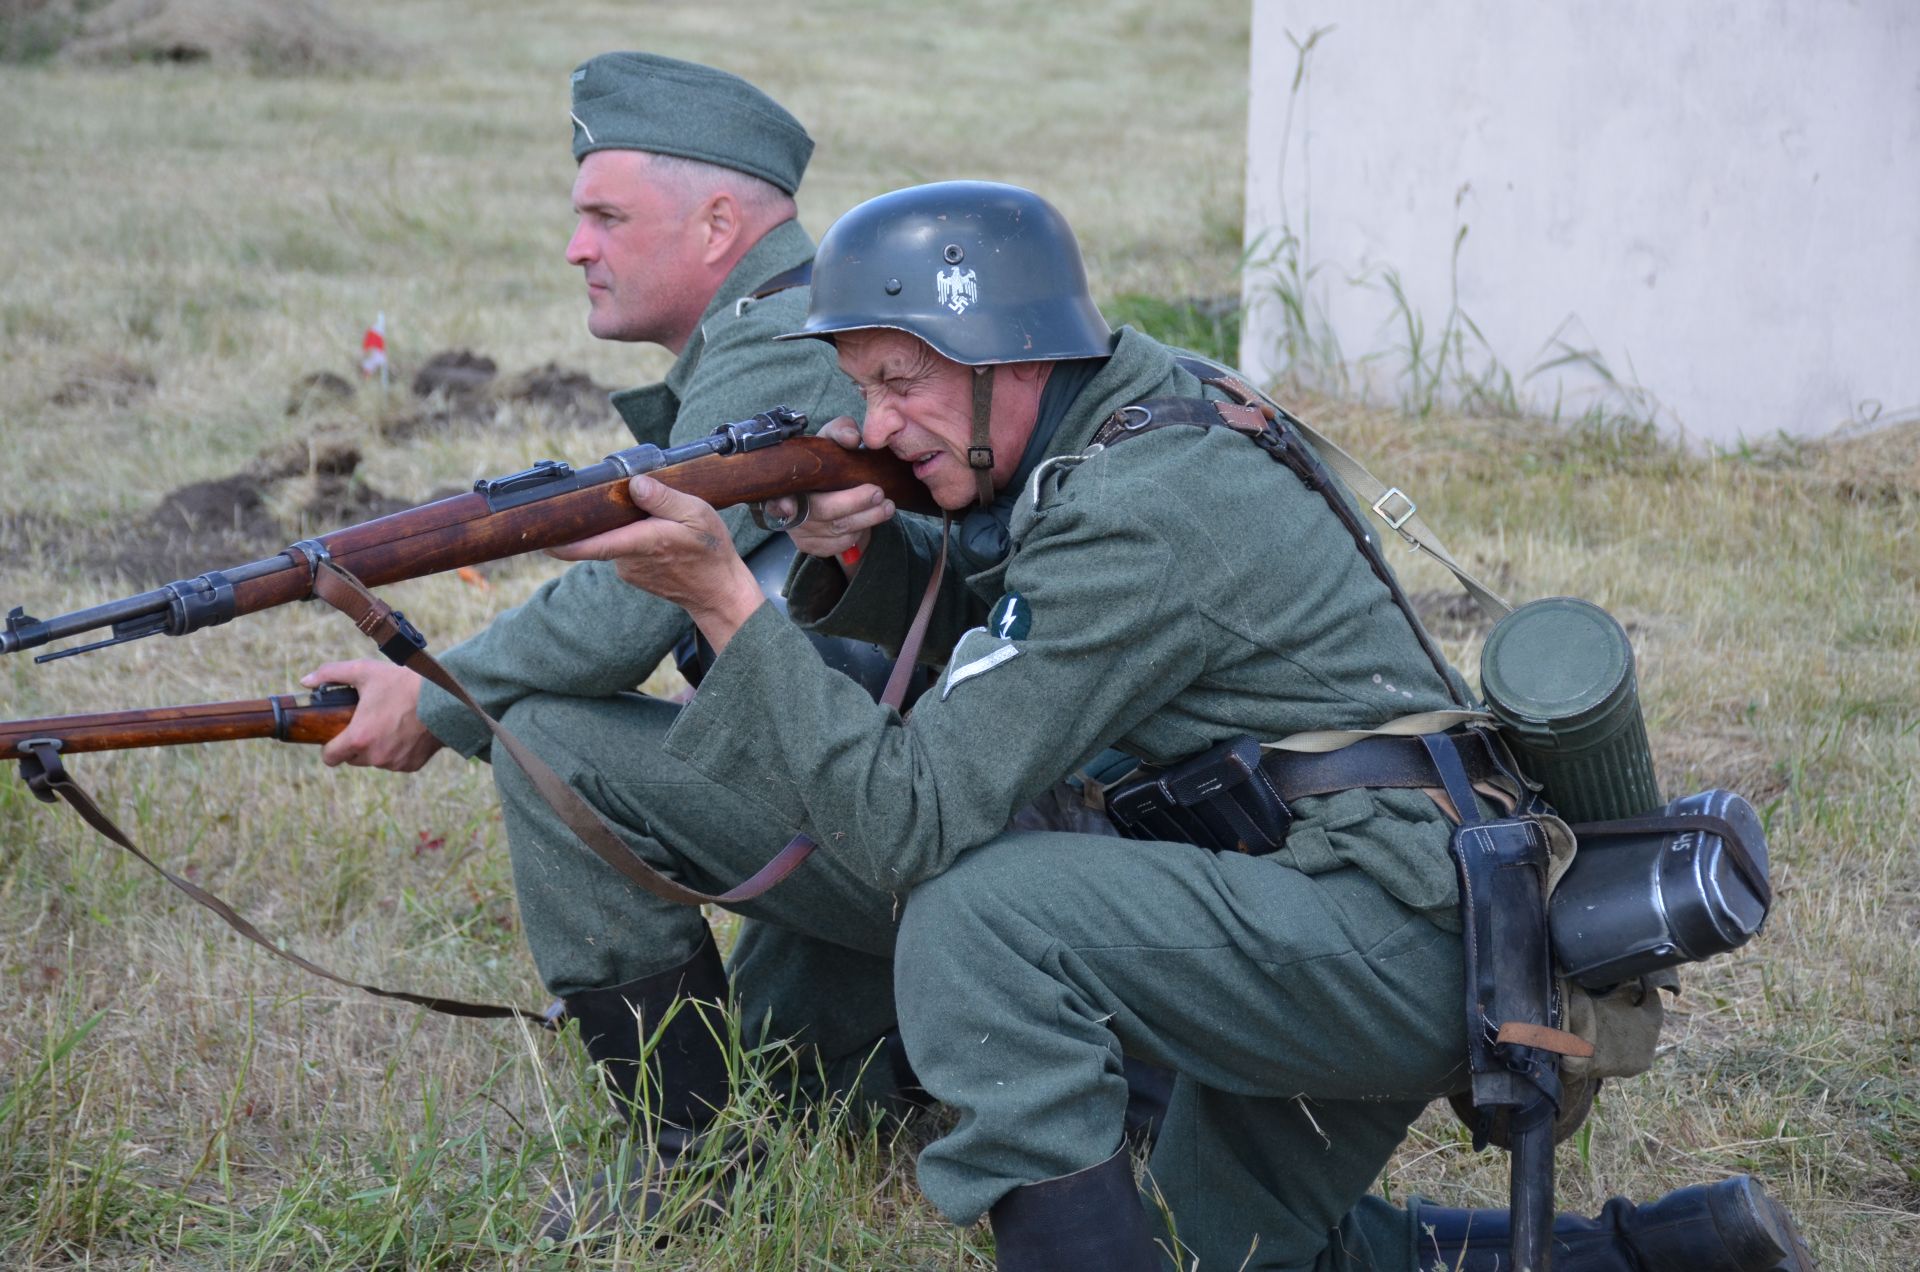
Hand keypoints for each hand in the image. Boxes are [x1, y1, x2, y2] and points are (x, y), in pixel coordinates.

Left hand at [301, 659, 442, 771]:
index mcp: (358, 738)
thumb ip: (330, 674)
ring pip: (375, 760)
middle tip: (367, 723)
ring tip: (389, 724)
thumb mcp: (364, 672)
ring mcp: (394, 763)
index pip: (330, 758)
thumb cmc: (402, 683)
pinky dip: (397, 751)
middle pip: (353, 759)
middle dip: (356, 744)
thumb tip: (305, 681)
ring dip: (376, 748)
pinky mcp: (411, 765)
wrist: (446, 698)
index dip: (330, 747)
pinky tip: (406, 732)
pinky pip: (396, 762)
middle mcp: (374, 756)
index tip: (336, 737)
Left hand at [547, 475, 764, 652]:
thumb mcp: (696, 514)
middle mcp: (628, 560)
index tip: (538, 536)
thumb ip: (664, 498)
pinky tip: (655, 533)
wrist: (718, 591)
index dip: (561, 542)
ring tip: (652, 517)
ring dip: (622, 526)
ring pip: (612, 539)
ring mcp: (628, 570)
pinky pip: (622, 549)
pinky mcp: (633, 574)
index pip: (591, 544)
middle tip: (615, 496)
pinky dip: (631, 537)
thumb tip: (634, 483)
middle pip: (600, 533)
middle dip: (602, 515)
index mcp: (641, 543)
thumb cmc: (710, 552)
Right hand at [767, 418, 895, 565]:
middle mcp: (786, 511)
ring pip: (836, 531)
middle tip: (878, 493)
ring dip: (866, 519)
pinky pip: (840, 545)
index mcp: (784, 484)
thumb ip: (841, 431)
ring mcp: (799, 532)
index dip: (780, 504)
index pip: (773, 498)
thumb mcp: (833, 439)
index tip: (790, 506)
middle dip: (852, 503)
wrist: (831, 486)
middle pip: (820, 512)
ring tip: (887, 506)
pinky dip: (859, 533)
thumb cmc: (828, 460)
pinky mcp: (813, 547)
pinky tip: (869, 518)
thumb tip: (851, 439)